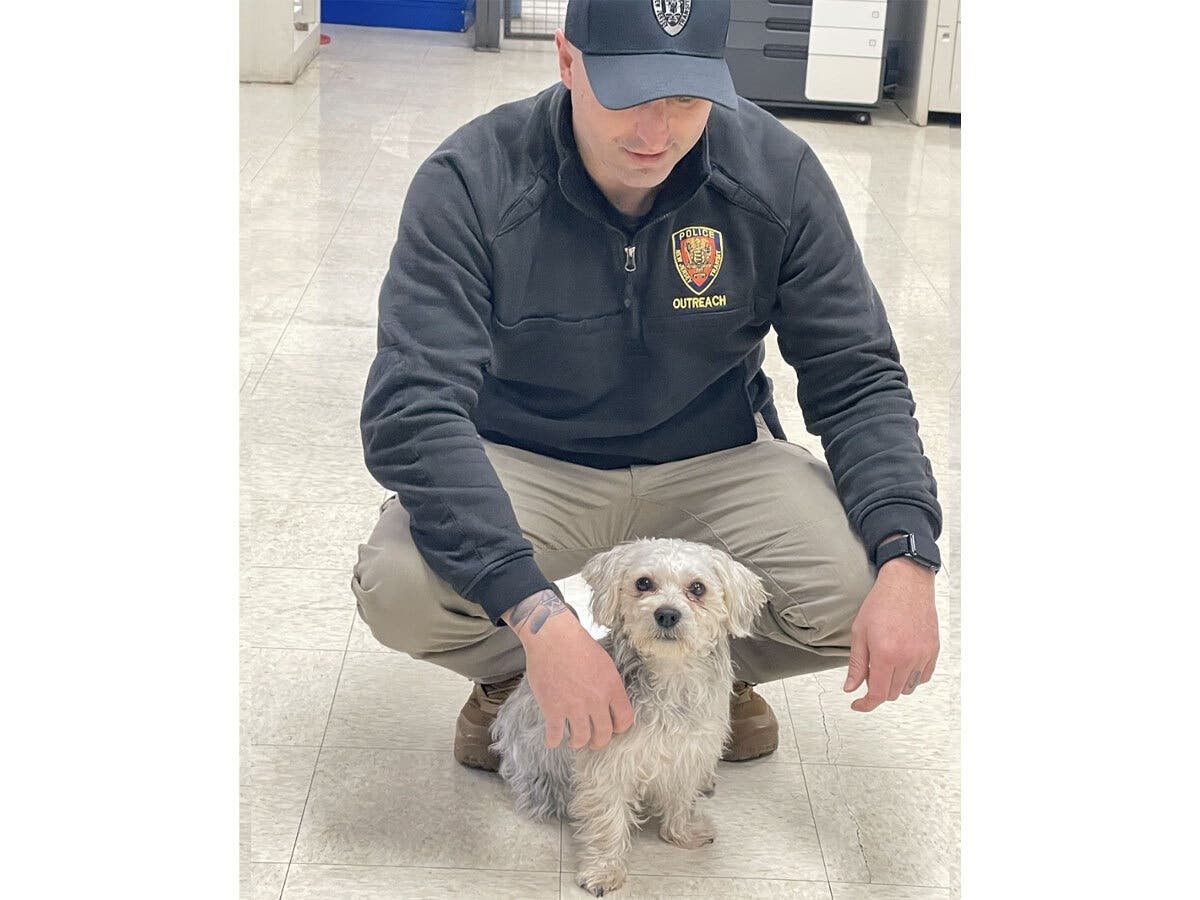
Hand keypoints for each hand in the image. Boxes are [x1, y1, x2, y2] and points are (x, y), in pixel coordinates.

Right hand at [502, 590, 634, 749]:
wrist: (553, 637)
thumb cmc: (579, 646)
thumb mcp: (606, 664)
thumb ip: (611, 686)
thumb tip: (613, 704)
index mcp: (612, 688)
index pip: (625, 720)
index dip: (619, 728)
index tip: (612, 728)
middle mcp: (595, 700)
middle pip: (603, 734)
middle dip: (598, 741)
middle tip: (593, 741)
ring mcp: (574, 706)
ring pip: (581, 739)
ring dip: (578, 743)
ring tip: (575, 740)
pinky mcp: (552, 709)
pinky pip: (555, 736)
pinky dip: (553, 741)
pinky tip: (552, 740)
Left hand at [843, 558, 938, 711]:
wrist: (907, 584)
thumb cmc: (881, 603)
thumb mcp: (859, 632)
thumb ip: (857, 664)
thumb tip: (851, 688)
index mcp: (886, 654)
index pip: (878, 694)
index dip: (866, 704)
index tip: (858, 704)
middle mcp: (908, 658)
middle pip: (892, 693)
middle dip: (877, 688)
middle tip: (870, 669)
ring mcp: (923, 655)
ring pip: (908, 688)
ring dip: (894, 683)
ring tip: (886, 662)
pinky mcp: (933, 651)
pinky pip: (923, 677)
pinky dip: (911, 676)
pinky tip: (901, 661)